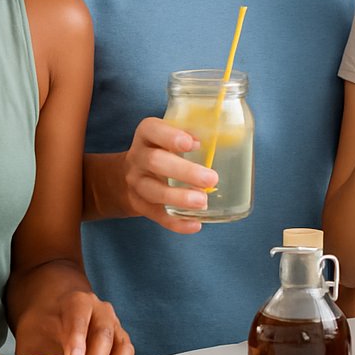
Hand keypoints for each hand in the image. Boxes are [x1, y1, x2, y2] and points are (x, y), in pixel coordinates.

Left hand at [14, 288, 133, 354]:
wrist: (55, 311)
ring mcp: (114, 325)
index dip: (77, 341)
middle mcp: (101, 311)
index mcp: (76, 302)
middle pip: (103, 335)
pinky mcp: (121, 340)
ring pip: (122, 348)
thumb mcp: (31, 337)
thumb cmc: (43, 326)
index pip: (79, 318)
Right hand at [115, 117, 217, 233]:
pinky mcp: (141, 205)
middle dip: (184, 171)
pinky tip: (195, 224)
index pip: (152, 130)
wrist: (127, 175)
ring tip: (203, 202)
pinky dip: (176, 222)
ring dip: (179, 198)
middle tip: (211, 179)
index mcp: (147, 135)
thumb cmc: (161, 149)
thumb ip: (191, 134)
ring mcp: (138, 183)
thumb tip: (227, 137)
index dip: (170, 136)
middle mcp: (138, 157)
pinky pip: (157, 215)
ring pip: (154, 191)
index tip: (192, 144)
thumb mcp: (169, 135)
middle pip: (155, 162)